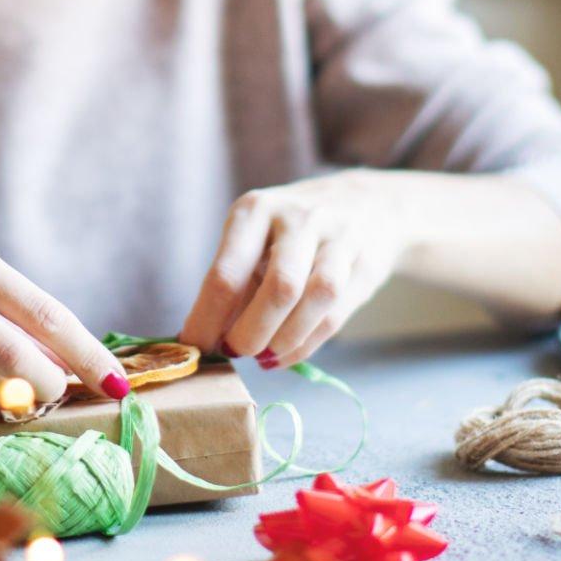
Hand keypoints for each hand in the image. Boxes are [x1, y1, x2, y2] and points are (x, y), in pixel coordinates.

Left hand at [177, 172, 408, 368]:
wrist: (366, 203)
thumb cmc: (290, 232)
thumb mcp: (255, 240)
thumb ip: (232, 286)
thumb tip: (202, 341)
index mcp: (255, 210)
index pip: (227, 273)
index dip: (208, 320)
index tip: (194, 348)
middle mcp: (298, 218)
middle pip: (280, 287)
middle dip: (252, 332)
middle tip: (235, 353)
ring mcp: (338, 237)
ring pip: (317, 297)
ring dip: (285, 339)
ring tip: (264, 357)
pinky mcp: (366, 261)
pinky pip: (335, 314)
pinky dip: (306, 344)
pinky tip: (286, 354)